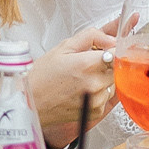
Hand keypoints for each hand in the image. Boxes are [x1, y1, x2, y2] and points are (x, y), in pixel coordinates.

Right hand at [32, 17, 118, 141]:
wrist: (30, 104)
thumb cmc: (42, 77)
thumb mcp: (63, 47)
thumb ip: (91, 36)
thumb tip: (111, 38)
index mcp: (88, 64)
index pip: (118, 51)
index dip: (114, 47)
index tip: (109, 47)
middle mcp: (95, 83)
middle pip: (118, 67)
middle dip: (108, 62)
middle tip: (90, 62)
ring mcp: (97, 99)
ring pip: (114, 81)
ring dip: (105, 76)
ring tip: (83, 76)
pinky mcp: (96, 112)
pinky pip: (107, 96)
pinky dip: (100, 91)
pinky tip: (83, 89)